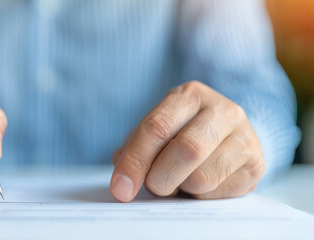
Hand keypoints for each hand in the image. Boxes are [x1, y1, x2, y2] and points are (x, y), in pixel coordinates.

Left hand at [110, 81, 264, 201]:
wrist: (225, 136)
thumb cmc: (180, 132)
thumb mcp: (155, 131)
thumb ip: (134, 150)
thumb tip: (123, 182)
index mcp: (190, 96)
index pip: (158, 127)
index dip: (135, 160)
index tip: (120, 188)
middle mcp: (224, 111)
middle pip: (187, 150)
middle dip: (159, 178)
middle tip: (152, 187)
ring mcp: (246, 138)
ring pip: (202, 178)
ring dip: (180, 188)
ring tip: (178, 180)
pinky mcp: (257, 166)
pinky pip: (217, 193)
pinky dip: (199, 196)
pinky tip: (199, 184)